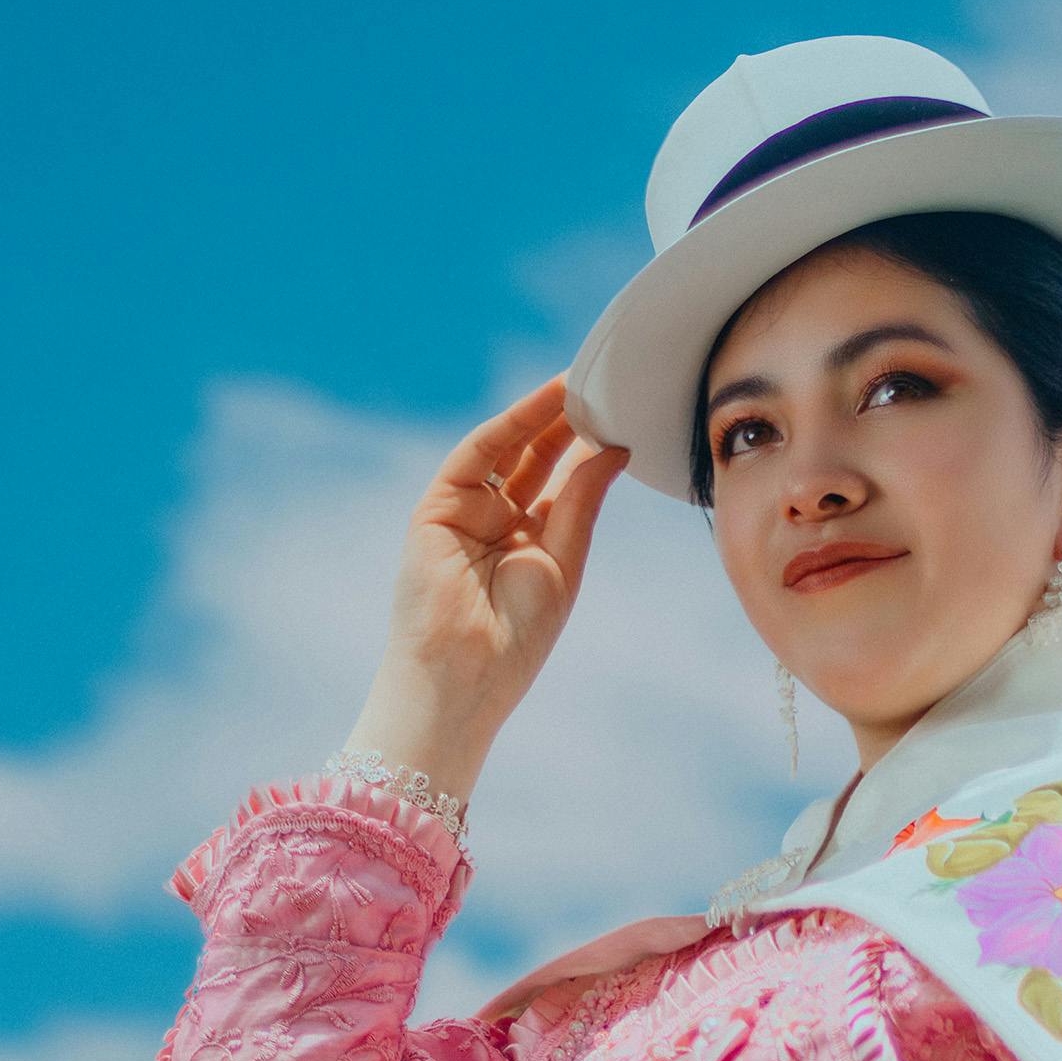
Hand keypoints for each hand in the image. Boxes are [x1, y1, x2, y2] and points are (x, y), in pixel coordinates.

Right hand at [345, 377, 628, 800]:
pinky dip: (512, 423)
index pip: (561, 484)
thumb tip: (613, 449)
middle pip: (535, 459)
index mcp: (530, 545)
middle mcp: (496, 524)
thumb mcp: (564, 562)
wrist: (464, 679)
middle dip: (568, 422)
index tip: (625, 416)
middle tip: (606, 385)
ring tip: (583, 381)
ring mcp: (465, 513)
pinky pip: (477, 453)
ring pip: (508, 449)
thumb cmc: (515, 639)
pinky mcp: (437, 507)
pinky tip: (547, 401)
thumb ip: (582, 501)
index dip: (589, 448)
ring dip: (543, 413)